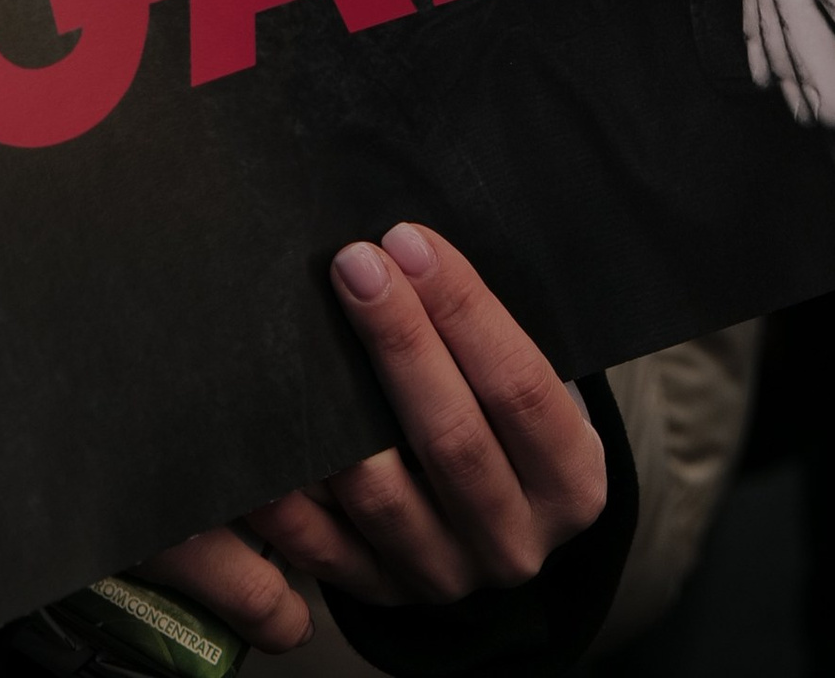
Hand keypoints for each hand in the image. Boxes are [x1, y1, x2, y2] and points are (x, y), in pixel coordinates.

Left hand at [142, 223, 609, 650]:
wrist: (497, 511)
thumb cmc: (503, 411)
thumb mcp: (532, 377)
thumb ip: (486, 329)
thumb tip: (406, 242)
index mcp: (571, 480)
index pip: (521, 387)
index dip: (465, 310)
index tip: (410, 240)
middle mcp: (515, 541)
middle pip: (453, 438)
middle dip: (400, 342)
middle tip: (354, 265)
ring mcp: (446, 576)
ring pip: (385, 499)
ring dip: (340, 418)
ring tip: (302, 342)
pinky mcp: (380, 594)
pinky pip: (322, 552)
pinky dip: (288, 499)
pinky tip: (262, 444)